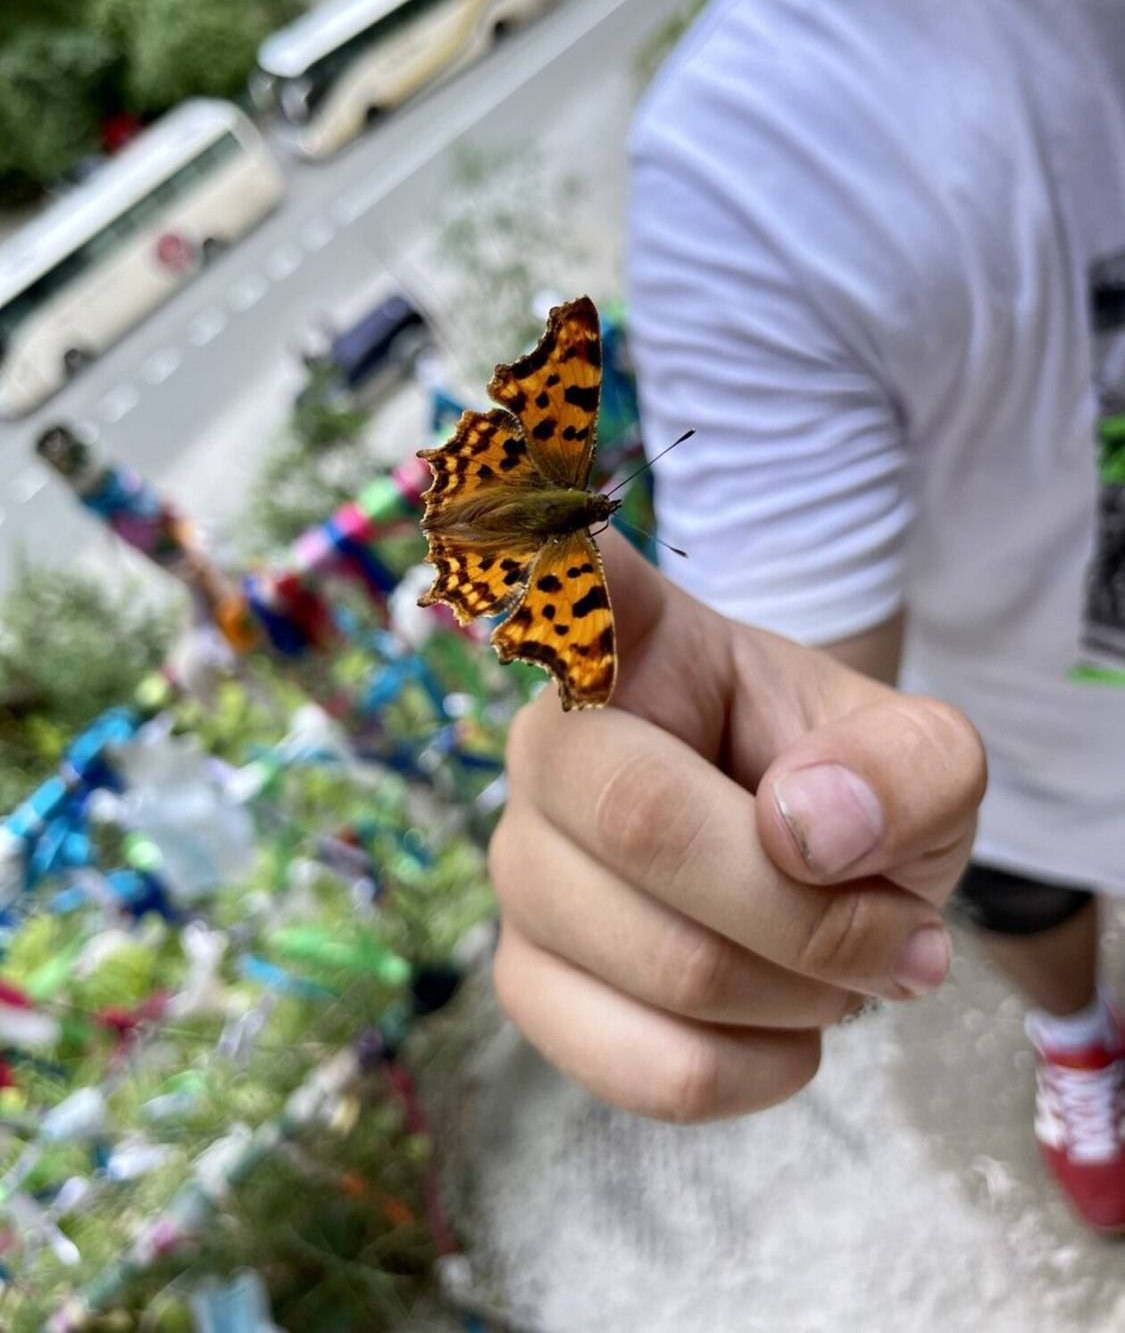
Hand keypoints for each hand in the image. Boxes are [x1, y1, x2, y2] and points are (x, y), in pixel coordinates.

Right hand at [489, 532, 984, 1120]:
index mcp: (641, 645)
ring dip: (801, 996)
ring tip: (832, 967)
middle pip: (649, 828)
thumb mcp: (927, 759)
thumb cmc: (853, 789)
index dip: (529, 558)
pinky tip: (779, 1029)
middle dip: (812, 914)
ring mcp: (522, 862)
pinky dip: (755, 1070)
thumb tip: (802, 830)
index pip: (570, 584)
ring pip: (665, 967)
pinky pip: (643, 1065)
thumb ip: (906, 767)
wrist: (814, 877)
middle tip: (895, 931)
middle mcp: (551, 740)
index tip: (483, 502)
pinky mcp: (525, 976)